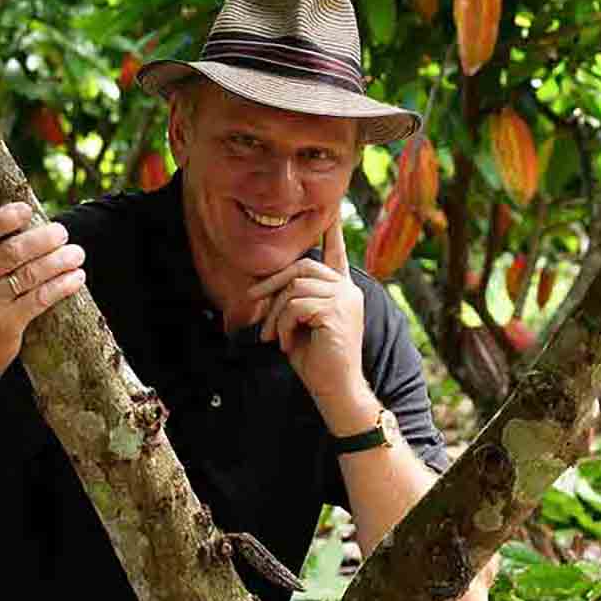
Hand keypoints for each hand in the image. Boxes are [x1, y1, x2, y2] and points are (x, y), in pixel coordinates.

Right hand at [0, 202, 85, 375]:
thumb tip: (30, 226)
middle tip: (61, 232)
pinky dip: (61, 286)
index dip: (2, 220)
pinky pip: (38, 300)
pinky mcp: (6, 325)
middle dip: (40, 240)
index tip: (24, 210)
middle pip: (10, 253)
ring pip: (28, 275)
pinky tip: (77, 278)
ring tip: (77, 254)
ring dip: (58, 261)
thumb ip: (2, 255)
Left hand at [248, 216, 368, 419]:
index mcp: (342, 291)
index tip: (332, 211)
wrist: (337, 390)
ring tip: (275, 338)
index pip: (336, 255)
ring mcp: (345, 299)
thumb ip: (291, 302)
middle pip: (302, 267)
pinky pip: (296, 305)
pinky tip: (286, 343)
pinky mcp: (337, 311)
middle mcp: (348, 290)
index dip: (333, 232)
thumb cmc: (317, 361)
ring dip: (276, 314)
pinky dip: (283, 325)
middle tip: (252, 304)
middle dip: (271, 284)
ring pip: (295, 288)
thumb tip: (262, 291)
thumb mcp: (300, 325)